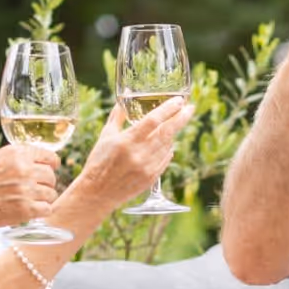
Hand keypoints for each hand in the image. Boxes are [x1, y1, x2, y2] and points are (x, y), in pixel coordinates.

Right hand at [0, 145, 58, 227]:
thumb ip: (18, 159)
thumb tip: (40, 164)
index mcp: (17, 153)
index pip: (50, 157)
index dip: (49, 166)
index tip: (45, 172)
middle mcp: (24, 168)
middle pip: (51, 176)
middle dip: (44, 184)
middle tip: (31, 191)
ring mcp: (26, 189)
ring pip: (51, 194)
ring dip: (42, 199)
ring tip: (27, 201)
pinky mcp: (25, 209)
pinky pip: (47, 209)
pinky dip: (40, 211)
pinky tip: (28, 211)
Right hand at [72, 95, 194, 209]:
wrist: (97, 192)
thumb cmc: (99, 161)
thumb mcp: (106, 135)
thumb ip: (118, 115)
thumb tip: (126, 96)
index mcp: (127, 140)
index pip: (153, 120)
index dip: (169, 109)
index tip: (179, 100)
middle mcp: (139, 154)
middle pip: (167, 132)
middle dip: (181, 118)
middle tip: (190, 108)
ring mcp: (147, 167)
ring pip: (168, 145)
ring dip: (173, 134)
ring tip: (174, 125)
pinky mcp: (151, 178)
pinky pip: (166, 159)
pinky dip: (168, 149)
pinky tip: (167, 144)